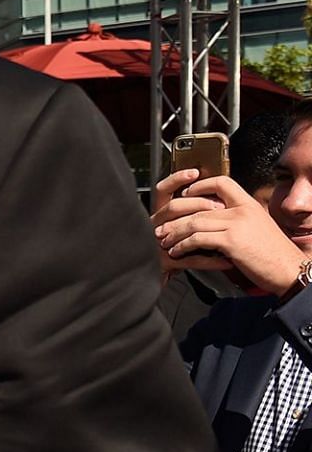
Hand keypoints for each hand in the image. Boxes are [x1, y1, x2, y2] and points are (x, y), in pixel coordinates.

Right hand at [149, 168, 223, 275]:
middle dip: (197, 203)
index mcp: (160, 215)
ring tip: (224, 228)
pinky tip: (227, 260)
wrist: (156, 280)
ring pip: (179, 229)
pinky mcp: (164, 263)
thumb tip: (216, 197)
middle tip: (219, 206)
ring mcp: (157, 244)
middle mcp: (156, 226)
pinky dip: (211, 260)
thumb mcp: (178, 229)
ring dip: (203, 226)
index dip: (176, 180)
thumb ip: (191, 214)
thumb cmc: (172, 251)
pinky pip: (191, 259)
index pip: (164, 190)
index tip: (194, 172)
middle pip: (173, 207)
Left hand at [154, 174, 303, 293]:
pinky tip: (177, 252)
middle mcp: (242, 210)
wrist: (288, 269)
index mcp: (249, 204)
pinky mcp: (231, 241)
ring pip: (194, 222)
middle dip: (176, 217)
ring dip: (175, 233)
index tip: (185, 194)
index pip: (222, 182)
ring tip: (165, 241)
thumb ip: (236, 219)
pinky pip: (197, 239)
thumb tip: (213, 219)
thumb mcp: (256, 227)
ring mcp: (237, 224)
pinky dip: (183, 246)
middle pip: (199, 205)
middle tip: (162, 227)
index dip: (201, 185)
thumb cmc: (272, 253)